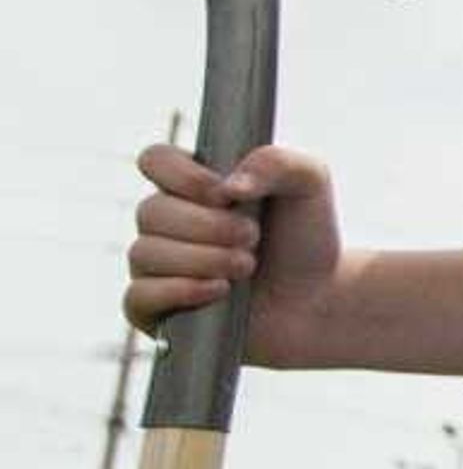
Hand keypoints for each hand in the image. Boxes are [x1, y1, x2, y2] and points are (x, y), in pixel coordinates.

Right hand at [126, 143, 344, 357]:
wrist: (315, 298)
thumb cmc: (304, 237)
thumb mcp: (309, 184)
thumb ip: (276, 163)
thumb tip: (229, 185)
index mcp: (192, 184)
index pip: (155, 160)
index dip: (183, 175)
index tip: (226, 194)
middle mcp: (166, 222)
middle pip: (151, 211)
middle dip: (209, 226)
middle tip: (253, 237)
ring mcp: (155, 266)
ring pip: (145, 253)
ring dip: (204, 259)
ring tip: (247, 265)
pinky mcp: (154, 308)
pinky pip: (139, 296)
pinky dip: (181, 291)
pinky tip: (219, 290)